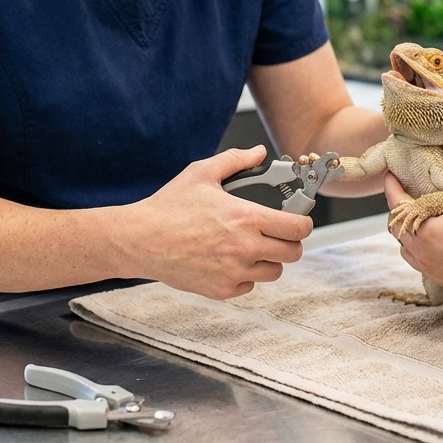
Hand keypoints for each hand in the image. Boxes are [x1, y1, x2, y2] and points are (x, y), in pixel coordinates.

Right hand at [133, 145, 312, 299]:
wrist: (140, 240)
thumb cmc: (168, 207)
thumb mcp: (201, 173)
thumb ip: (235, 160)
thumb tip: (258, 153)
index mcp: (245, 218)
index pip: (298, 227)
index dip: (303, 222)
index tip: (298, 219)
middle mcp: (244, 247)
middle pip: (293, 253)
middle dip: (290, 242)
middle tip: (277, 234)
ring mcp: (234, 272)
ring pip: (273, 272)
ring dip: (268, 259)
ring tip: (251, 246)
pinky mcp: (221, 290)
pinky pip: (249, 286)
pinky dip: (245, 275)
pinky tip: (229, 260)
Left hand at [390, 165, 442, 304]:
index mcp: (426, 232)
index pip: (396, 205)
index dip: (392, 186)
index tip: (391, 173)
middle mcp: (422, 254)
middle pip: (397, 227)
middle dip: (400, 208)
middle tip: (408, 191)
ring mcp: (431, 270)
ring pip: (407, 247)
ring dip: (410, 229)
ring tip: (422, 213)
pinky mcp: (442, 280)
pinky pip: (421, 261)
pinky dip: (422, 246)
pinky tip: (438, 235)